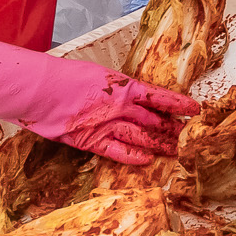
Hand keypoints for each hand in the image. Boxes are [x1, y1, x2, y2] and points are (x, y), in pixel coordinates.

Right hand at [51, 65, 200, 165]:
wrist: (41, 89)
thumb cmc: (65, 76)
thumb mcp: (98, 75)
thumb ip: (115, 87)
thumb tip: (127, 94)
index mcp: (124, 86)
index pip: (160, 96)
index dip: (179, 104)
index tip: (195, 109)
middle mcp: (120, 107)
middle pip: (153, 120)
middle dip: (172, 128)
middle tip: (188, 135)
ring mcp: (107, 125)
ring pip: (141, 137)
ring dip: (159, 144)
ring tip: (175, 150)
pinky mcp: (91, 141)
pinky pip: (117, 151)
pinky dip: (133, 156)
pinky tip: (147, 160)